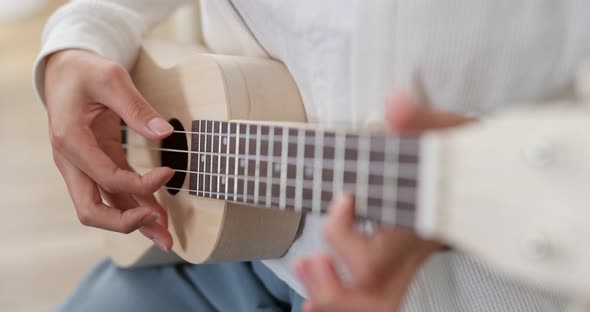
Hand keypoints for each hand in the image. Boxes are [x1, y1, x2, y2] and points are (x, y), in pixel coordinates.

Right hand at [45, 49, 174, 249]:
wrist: (65, 70)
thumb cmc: (86, 72)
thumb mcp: (112, 78)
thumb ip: (136, 107)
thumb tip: (165, 133)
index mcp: (71, 140)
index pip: (107, 177)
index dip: (141, 183)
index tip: (170, 173)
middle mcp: (72, 161)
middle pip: (91, 210)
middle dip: (128, 224)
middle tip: (162, 230)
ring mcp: (83, 167)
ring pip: (104, 207)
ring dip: (135, 223)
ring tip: (167, 236)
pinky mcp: (97, 164)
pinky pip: (115, 192)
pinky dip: (136, 203)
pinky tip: (158, 214)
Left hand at [294, 92, 474, 311]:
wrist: (479, 170)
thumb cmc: (459, 153)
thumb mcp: (443, 131)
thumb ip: (418, 120)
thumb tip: (396, 102)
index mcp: (420, 227)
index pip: (377, 256)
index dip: (343, 237)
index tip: (341, 198)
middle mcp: (411, 254)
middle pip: (376, 300)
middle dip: (336, 294)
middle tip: (312, 263)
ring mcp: (403, 264)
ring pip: (373, 305)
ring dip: (331, 298)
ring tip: (308, 269)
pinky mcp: (394, 265)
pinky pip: (368, 298)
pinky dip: (337, 300)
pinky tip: (314, 290)